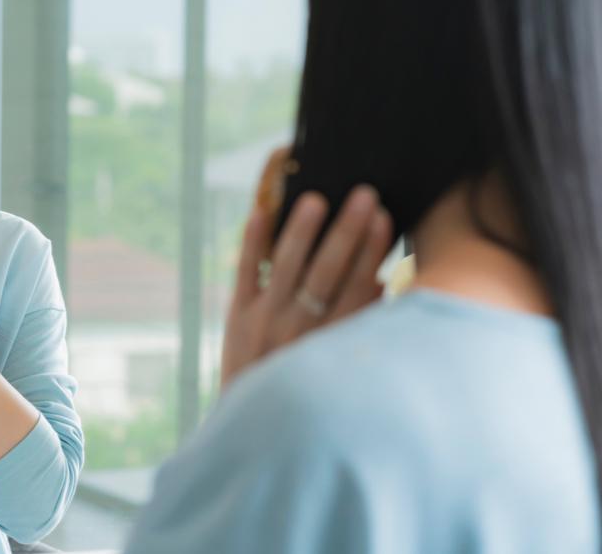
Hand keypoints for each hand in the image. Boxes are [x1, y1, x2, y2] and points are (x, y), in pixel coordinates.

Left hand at [220, 183, 392, 390]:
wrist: (256, 428)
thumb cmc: (311, 390)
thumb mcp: (340, 363)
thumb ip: (359, 323)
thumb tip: (378, 279)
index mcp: (332, 341)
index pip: (358, 288)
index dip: (372, 252)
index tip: (386, 219)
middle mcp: (299, 329)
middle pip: (327, 273)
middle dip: (347, 233)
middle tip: (364, 195)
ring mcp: (265, 320)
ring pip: (286, 268)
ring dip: (301, 232)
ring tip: (315, 199)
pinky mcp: (237, 316)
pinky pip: (245, 273)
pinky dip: (251, 243)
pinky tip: (259, 213)